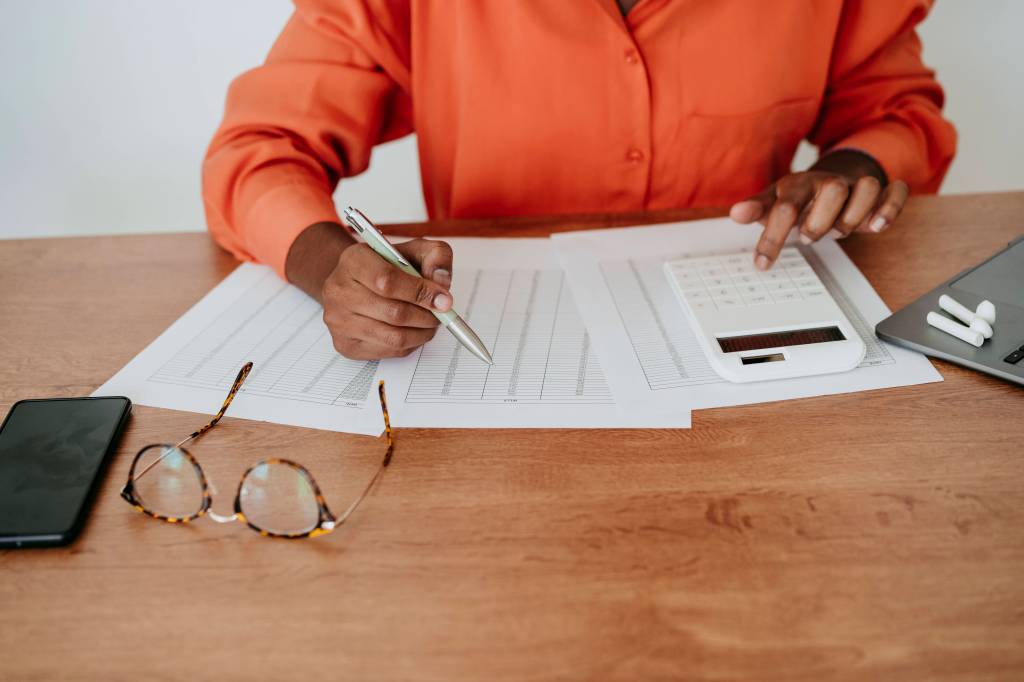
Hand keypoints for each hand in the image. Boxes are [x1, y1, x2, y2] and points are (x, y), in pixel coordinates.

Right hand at [321, 238, 453, 359]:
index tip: (444, 299)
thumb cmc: (388, 266)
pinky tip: (414, 330)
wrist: (357, 283)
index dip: (421, 293)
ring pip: (394, 337)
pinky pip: (389, 351)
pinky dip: (410, 343)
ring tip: (430, 322)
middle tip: (441, 313)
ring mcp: (338, 320)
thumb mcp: (414, 250)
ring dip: (422, 332)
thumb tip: (441, 281)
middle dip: (427, 316)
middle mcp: (338, 291)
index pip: (387, 281)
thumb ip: (435, 255)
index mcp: (353, 261)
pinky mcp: (345, 344)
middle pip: (394, 313)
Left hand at [729, 151, 908, 269]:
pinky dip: (890, 207)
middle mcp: (830, 183)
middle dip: (820, 221)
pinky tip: (876, 226)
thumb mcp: (775, 200)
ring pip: (867, 188)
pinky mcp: (881, 194)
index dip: (773, 237)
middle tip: (809, 237)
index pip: (785, 208)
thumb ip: (758, 209)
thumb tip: (736, 213)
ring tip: (839, 231)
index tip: (762, 264)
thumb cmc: (802, 196)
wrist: (835, 175)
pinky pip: (896, 191)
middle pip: (833, 190)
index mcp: (800, 185)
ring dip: (853, 216)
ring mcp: (857, 186)